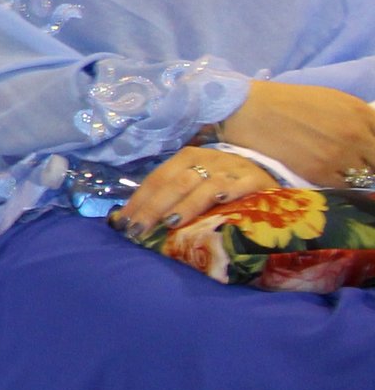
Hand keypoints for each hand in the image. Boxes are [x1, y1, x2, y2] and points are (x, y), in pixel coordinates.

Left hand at [114, 145, 279, 241]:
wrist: (266, 176)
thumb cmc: (222, 186)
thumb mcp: (193, 186)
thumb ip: (166, 199)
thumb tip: (126, 220)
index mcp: (187, 158)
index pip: (157, 179)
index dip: (138, 201)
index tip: (123, 224)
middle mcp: (208, 159)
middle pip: (175, 183)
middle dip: (153, 208)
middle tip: (139, 230)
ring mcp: (232, 168)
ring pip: (205, 184)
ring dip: (186, 204)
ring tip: (171, 222)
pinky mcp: (256, 180)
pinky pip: (242, 185)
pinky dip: (231, 190)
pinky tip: (222, 199)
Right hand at [223, 82, 374, 188]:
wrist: (252, 109)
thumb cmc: (291, 101)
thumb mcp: (335, 100)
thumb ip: (360, 119)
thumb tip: (371, 137)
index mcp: (362, 113)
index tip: (369, 153)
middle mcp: (357, 136)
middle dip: (372, 163)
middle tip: (361, 163)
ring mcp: (340, 156)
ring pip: (365, 177)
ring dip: (357, 174)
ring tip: (341, 168)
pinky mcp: (320, 173)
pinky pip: (344, 185)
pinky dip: (340, 182)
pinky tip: (328, 173)